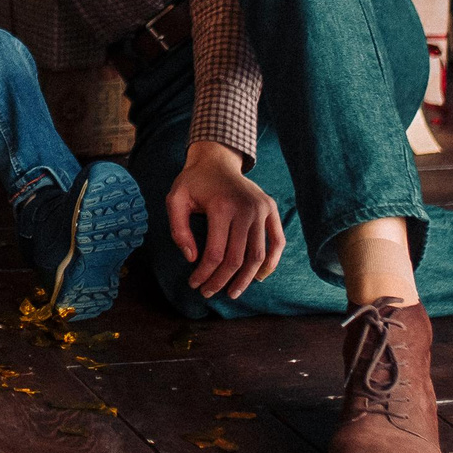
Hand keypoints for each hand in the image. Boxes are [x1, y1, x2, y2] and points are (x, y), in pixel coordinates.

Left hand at [166, 141, 285, 300]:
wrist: (217, 160)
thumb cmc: (194, 182)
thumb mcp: (176, 199)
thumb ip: (178, 229)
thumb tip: (191, 258)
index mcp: (222, 207)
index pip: (215, 253)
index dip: (204, 274)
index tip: (194, 284)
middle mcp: (246, 209)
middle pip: (237, 258)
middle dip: (221, 281)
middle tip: (208, 292)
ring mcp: (262, 209)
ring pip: (257, 255)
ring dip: (245, 279)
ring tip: (232, 292)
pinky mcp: (271, 209)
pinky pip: (277, 241)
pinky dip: (270, 262)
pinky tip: (258, 277)